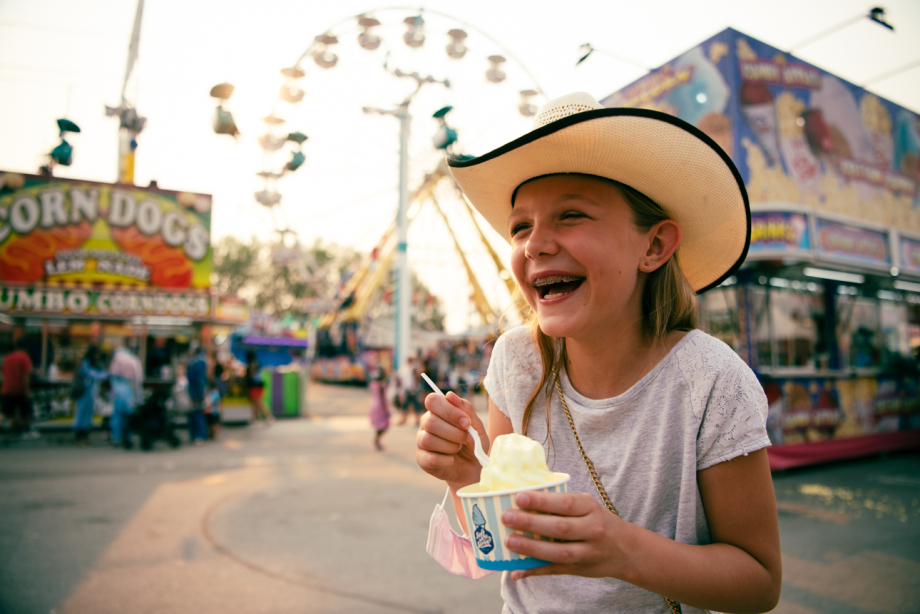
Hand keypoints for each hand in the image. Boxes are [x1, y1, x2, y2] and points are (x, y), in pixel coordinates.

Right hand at [416, 391, 487, 487]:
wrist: (474, 466)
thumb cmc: (473, 442)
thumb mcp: (476, 425)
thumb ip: (466, 409)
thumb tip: (450, 395)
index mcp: (438, 411)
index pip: (432, 401)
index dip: (449, 411)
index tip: (466, 423)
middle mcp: (426, 424)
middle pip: (430, 421)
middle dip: (454, 432)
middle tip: (467, 439)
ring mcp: (421, 441)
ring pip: (428, 440)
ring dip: (450, 446)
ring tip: (458, 448)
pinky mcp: (422, 459)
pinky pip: (430, 458)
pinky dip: (446, 460)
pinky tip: (452, 460)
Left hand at [501, 490, 630, 580]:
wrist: (626, 549)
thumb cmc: (596, 521)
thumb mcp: (587, 507)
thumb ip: (561, 504)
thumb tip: (522, 500)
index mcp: (591, 508)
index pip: (566, 503)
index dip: (542, 501)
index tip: (519, 498)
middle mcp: (592, 530)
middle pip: (560, 528)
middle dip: (531, 523)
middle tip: (506, 517)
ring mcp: (587, 553)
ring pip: (558, 552)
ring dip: (531, 548)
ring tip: (509, 541)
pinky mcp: (580, 569)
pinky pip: (555, 571)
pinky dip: (534, 571)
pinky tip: (516, 571)